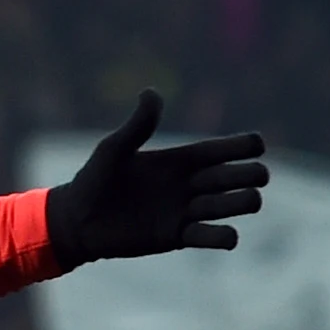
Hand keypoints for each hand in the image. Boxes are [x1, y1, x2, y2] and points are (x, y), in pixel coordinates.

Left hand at [44, 90, 267, 267]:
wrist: (76, 222)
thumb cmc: (93, 180)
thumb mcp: (114, 149)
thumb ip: (137, 125)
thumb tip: (151, 92)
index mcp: (185, 158)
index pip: (234, 148)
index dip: (250, 145)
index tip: (251, 147)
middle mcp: (194, 183)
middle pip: (246, 175)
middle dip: (254, 175)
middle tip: (227, 180)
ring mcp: (189, 211)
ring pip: (239, 204)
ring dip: (242, 203)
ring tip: (211, 205)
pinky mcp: (179, 237)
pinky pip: (216, 237)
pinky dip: (226, 238)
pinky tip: (224, 237)